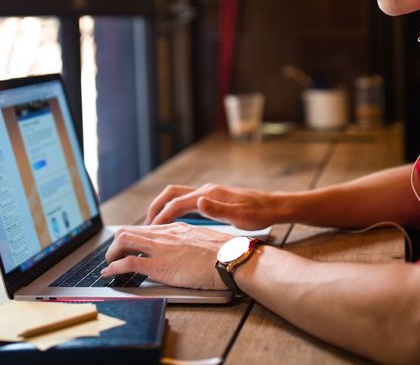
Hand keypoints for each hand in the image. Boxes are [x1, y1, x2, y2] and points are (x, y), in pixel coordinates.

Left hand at [100, 223, 232, 288]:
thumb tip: (187, 252)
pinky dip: (113, 267)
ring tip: (108, 264)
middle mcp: (165, 234)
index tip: (127, 246)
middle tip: (113, 255)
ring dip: (111, 254)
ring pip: (123, 241)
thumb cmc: (225, 254)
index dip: (132, 237)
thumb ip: (191, 243)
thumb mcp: (204, 242)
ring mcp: (160, 248)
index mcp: (176, 228)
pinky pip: (128, 263)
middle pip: (130, 231)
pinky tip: (109, 273)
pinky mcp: (159, 265)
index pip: (146, 228)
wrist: (231, 258)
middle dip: (116, 244)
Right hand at [145, 183, 284, 228]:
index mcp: (209, 194)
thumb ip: (218, 210)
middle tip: (145, 225)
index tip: (150, 229)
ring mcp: (208, 193)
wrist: (274, 206)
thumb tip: (198, 203)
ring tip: (154, 225)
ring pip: (177, 196)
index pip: (177, 202)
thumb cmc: (259, 213)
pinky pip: (186, 201)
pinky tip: (174, 223)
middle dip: (156, 207)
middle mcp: (206, 190)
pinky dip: (174, 209)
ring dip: (163, 207)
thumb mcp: (240, 215)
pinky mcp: (212, 198)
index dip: (162, 215)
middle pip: (171, 193)